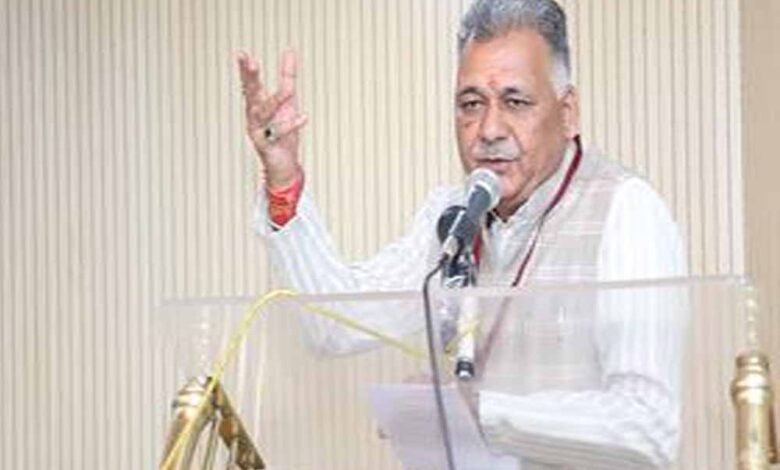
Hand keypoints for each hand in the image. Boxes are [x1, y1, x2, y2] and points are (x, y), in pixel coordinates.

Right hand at [237, 50, 307, 188]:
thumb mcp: (288, 101)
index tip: (242, 54)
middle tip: (252, 63)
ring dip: (275, 101)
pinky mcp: (266, 146)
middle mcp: (254, 117)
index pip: (250, 84)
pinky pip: (278, 134)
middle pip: (251, 95)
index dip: (246, 70)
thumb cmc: (283, 133)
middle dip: (251, 79)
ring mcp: (258, 132)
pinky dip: (291, 125)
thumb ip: (287, 77)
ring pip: (263, 114)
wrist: (283, 165)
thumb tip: (289, 52)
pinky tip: (303, 117)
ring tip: (290, 90)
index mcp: (257, 105)